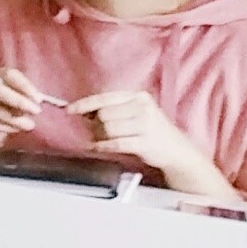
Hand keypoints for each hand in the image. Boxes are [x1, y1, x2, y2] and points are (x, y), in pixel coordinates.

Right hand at [0, 65, 44, 155]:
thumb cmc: (0, 106)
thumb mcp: (11, 95)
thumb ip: (22, 94)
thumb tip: (37, 99)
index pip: (8, 74)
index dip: (25, 85)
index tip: (38, 98)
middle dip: (19, 101)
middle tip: (36, 111)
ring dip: (17, 119)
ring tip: (29, 124)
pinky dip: (9, 128)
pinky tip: (15, 129)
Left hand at [78, 80, 230, 198]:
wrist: (176, 150)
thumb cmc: (151, 130)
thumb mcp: (136, 112)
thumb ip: (114, 109)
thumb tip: (84, 111)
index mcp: (138, 97)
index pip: (105, 97)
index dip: (85, 104)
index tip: (70, 110)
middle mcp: (142, 108)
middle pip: (104, 114)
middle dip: (94, 124)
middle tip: (94, 131)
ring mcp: (145, 125)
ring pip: (108, 129)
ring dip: (99, 136)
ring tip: (101, 140)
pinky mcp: (145, 143)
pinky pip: (115, 143)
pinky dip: (103, 146)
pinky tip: (99, 147)